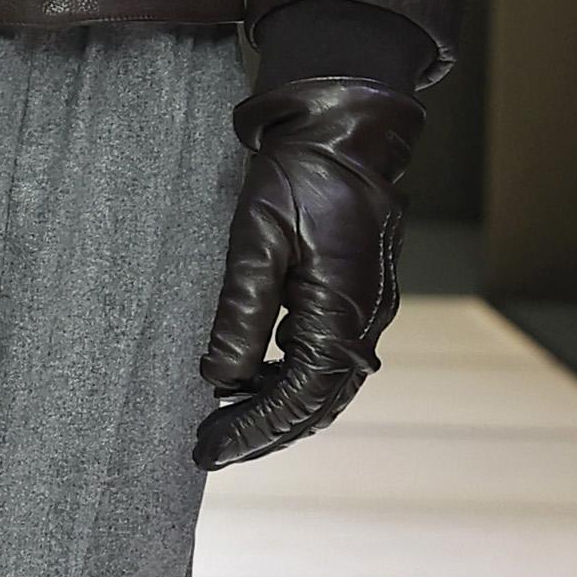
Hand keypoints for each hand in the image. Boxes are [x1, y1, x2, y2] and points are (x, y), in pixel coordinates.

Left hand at [195, 78, 421, 471]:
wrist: (348, 126)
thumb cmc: (301, 173)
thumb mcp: (258, 238)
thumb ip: (241, 313)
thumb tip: (221, 379)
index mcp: (342, 313)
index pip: (296, 400)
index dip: (251, 431)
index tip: (206, 450)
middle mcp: (366, 322)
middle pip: (315, 405)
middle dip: (262, 433)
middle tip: (208, 449)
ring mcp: (370, 310)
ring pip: (326, 387)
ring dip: (278, 411)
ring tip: (226, 424)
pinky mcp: (362, 296)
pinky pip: (331, 359)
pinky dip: (293, 381)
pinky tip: (256, 382)